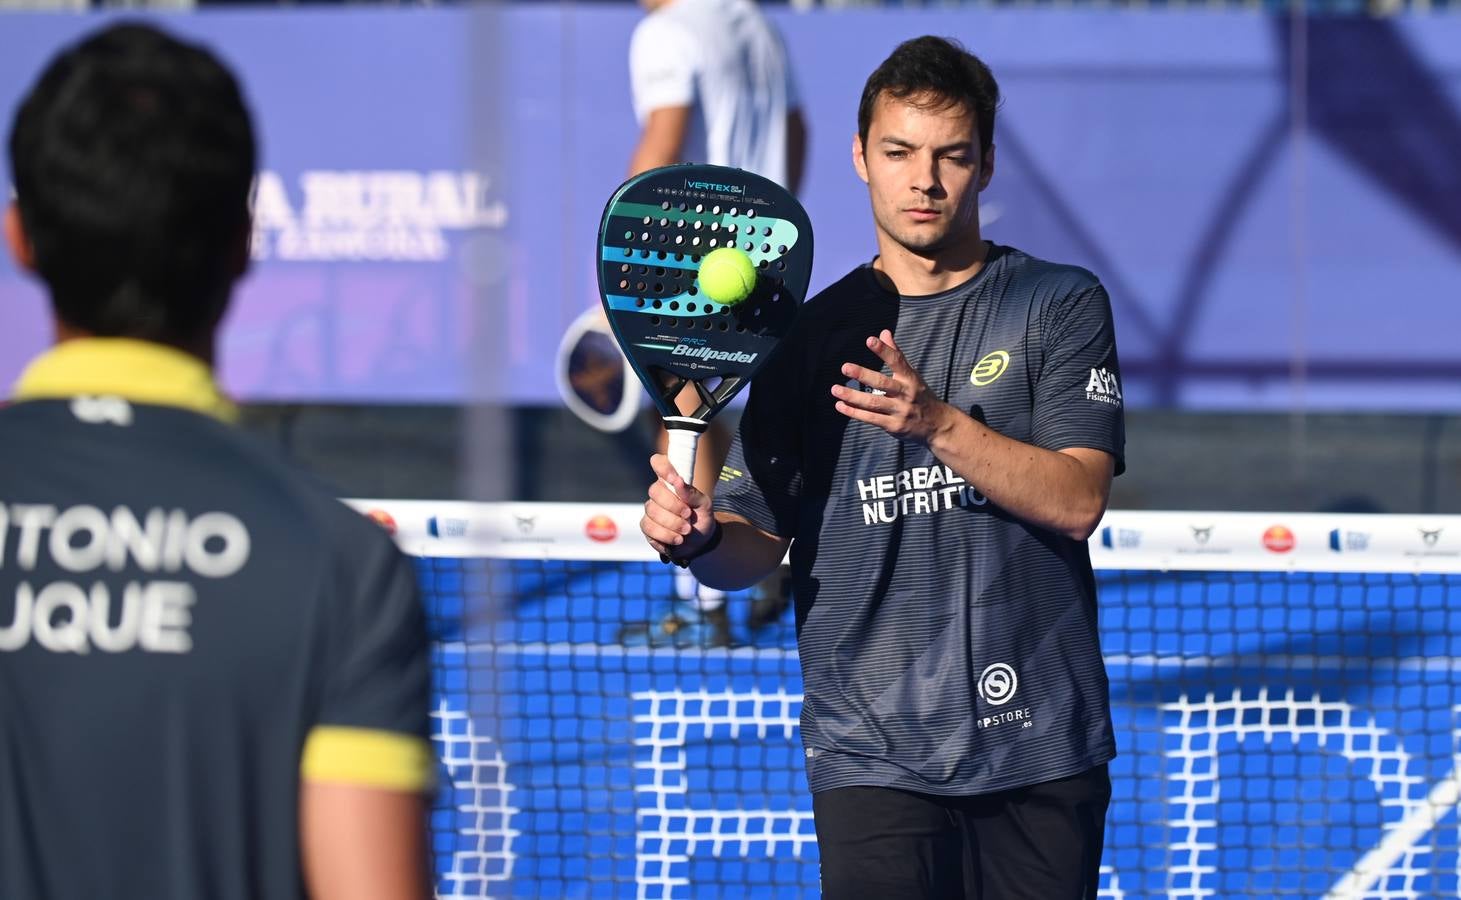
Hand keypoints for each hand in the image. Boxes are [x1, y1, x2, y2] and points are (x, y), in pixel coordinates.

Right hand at [640, 453, 716, 558]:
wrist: (699, 542)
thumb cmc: (700, 517)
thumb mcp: (704, 505)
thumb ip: (692, 493)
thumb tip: (678, 481)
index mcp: (672, 482)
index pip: (660, 464)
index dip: (663, 467)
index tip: (674, 477)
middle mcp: (659, 493)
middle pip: (654, 491)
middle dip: (674, 506)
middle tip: (688, 515)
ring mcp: (651, 510)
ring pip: (653, 512)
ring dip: (673, 524)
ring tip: (687, 530)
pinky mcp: (647, 527)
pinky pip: (650, 528)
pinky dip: (667, 536)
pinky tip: (677, 539)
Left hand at [831, 329, 948, 442]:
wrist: (938, 425)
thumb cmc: (921, 396)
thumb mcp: (912, 375)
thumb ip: (896, 354)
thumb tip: (884, 332)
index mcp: (911, 378)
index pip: (897, 361)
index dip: (884, 350)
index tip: (870, 340)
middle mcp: (906, 393)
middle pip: (882, 383)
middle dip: (863, 375)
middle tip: (845, 367)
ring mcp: (900, 411)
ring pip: (873, 402)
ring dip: (852, 396)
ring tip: (835, 389)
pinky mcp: (894, 426)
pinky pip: (871, 418)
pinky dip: (854, 412)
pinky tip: (840, 405)